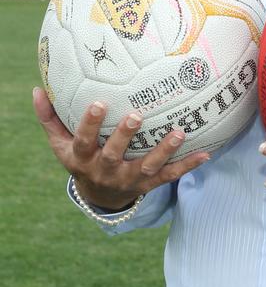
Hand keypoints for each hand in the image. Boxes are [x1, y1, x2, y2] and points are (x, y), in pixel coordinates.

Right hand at [33, 87, 209, 210]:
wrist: (100, 197)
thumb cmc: (81, 158)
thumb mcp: (61, 143)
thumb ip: (51, 118)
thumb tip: (37, 89)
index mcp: (84, 159)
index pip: (84, 142)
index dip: (90, 125)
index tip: (99, 103)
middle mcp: (107, 171)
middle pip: (114, 155)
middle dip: (124, 136)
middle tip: (136, 115)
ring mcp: (130, 179)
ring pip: (147, 166)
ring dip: (164, 150)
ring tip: (179, 132)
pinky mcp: (149, 184)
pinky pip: (170, 175)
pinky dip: (188, 165)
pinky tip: (206, 153)